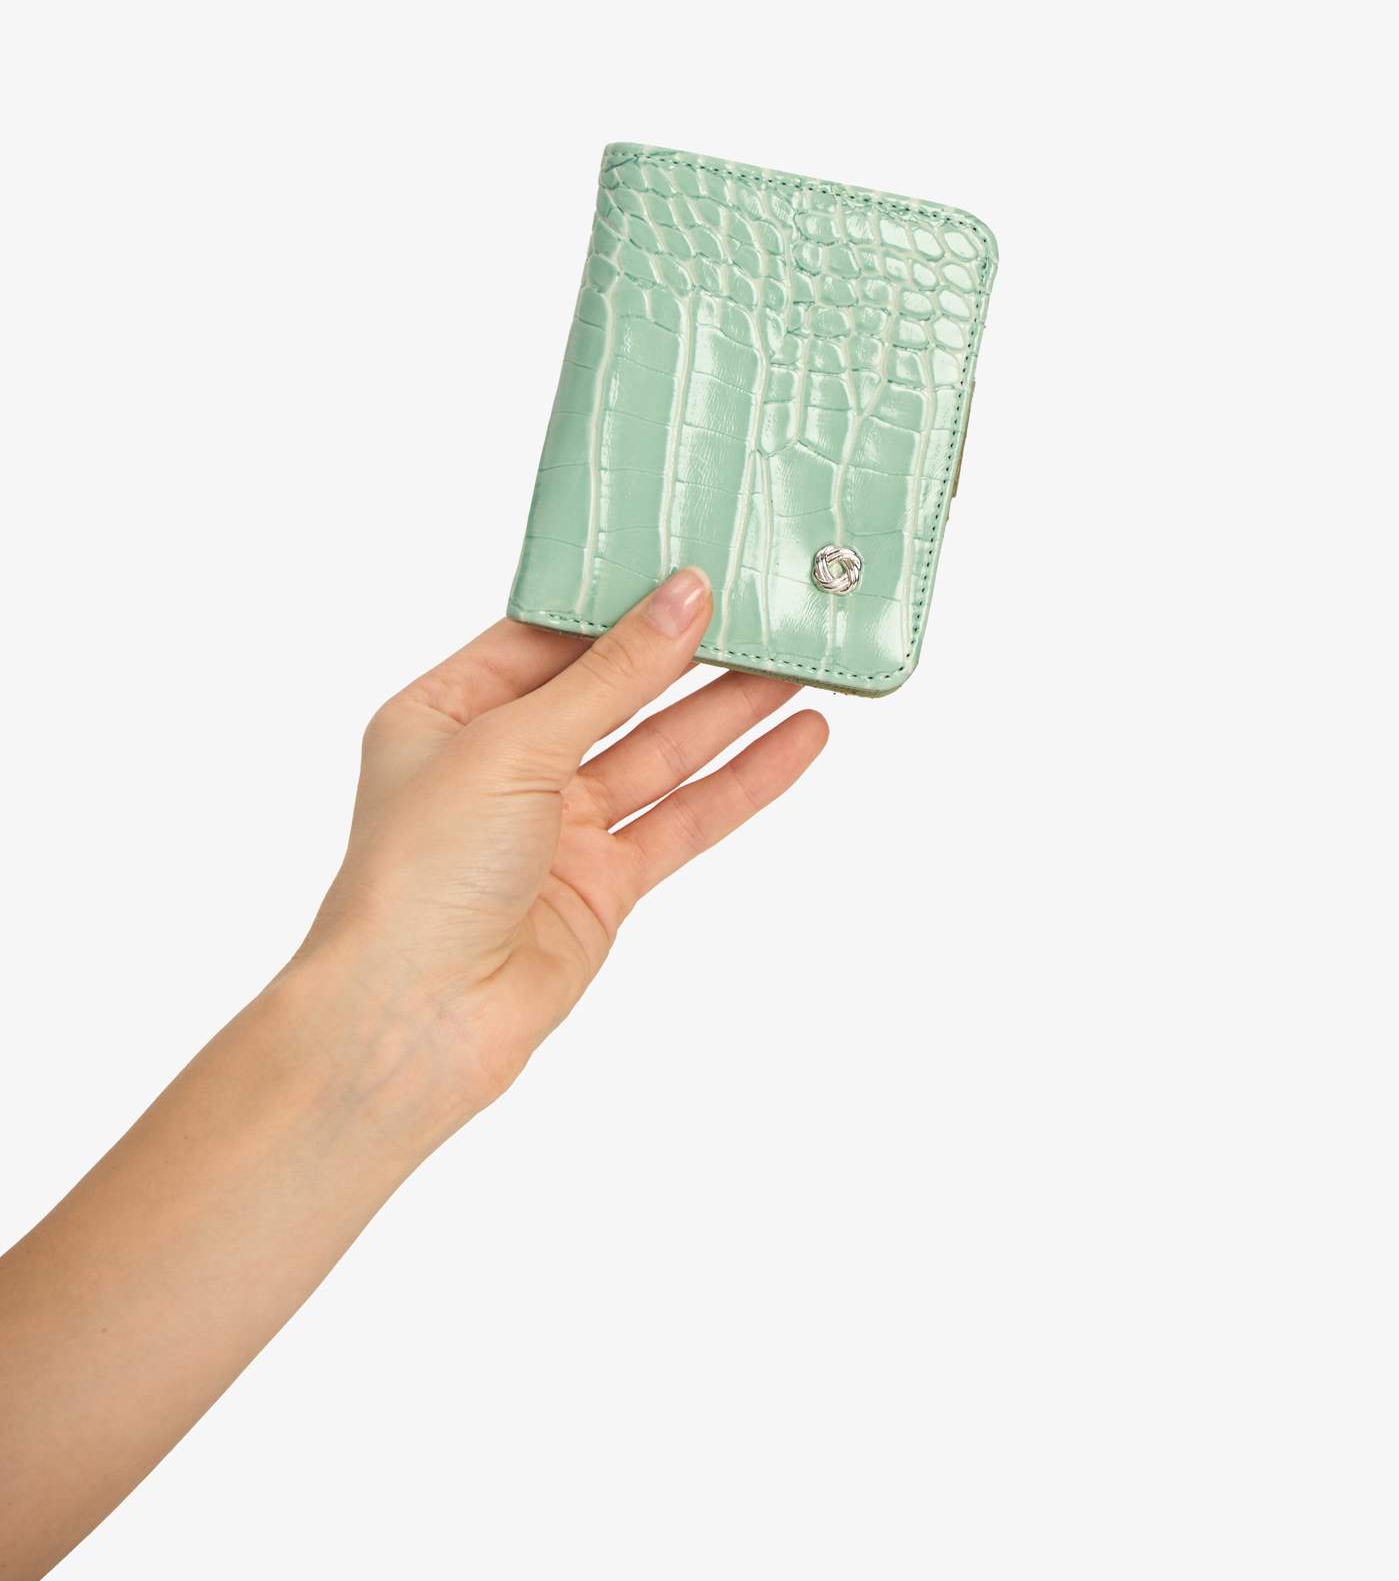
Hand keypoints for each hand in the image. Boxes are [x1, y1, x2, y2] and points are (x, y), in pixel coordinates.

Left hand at [304, 568, 828, 1124]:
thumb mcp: (512, 744)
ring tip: (803, 662)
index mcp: (447, 711)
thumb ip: (610, 674)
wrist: (413, 1022)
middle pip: (614, 689)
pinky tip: (799, 741)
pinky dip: (744, 781)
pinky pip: (685, 818)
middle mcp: (501, 763)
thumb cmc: (420, 876)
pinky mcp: (603, 883)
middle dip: (688, 650)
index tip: (692, 557)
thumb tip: (682, 597)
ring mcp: (556, 826)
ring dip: (730, 709)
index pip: (548, 634)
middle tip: (764, 602)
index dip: (621, 599)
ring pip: (660, 750)